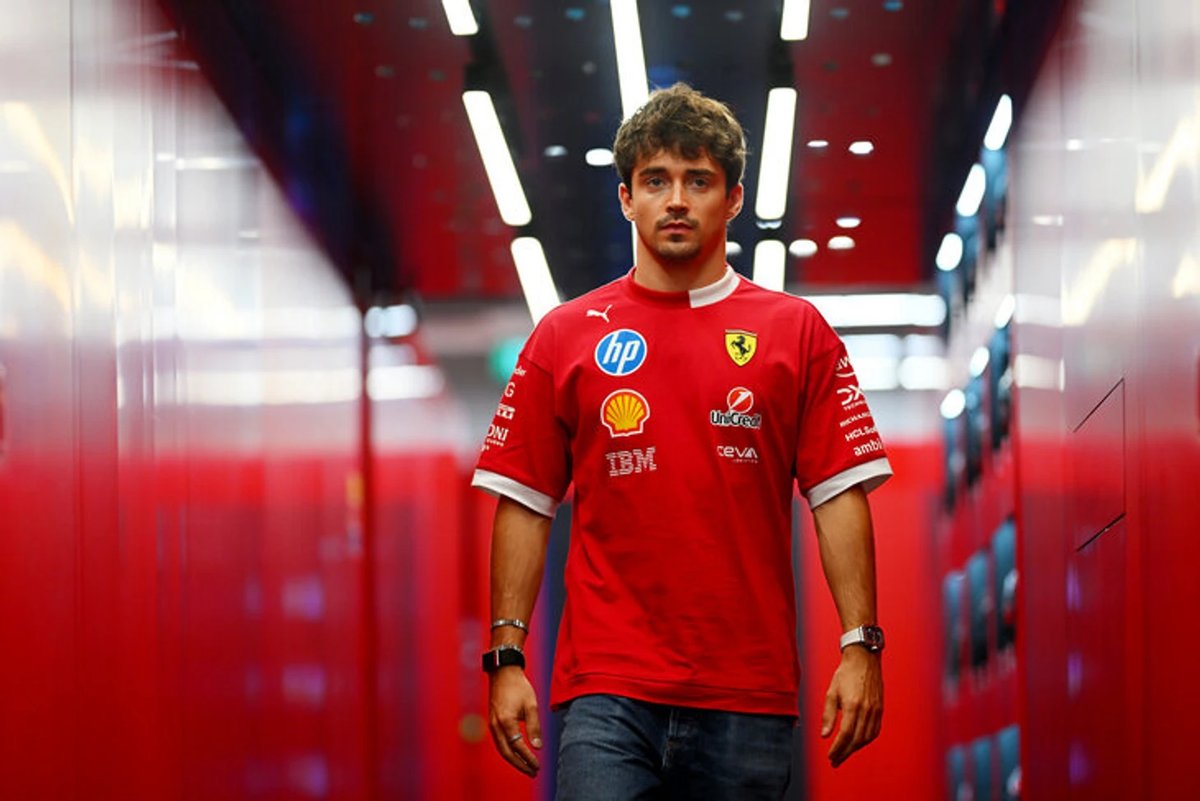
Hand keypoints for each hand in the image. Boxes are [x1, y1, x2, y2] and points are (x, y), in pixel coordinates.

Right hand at [488, 667, 542, 775]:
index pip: (518, 746)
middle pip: (507, 753)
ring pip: (502, 749)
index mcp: (506, 721)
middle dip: (520, 764)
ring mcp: (492, 724)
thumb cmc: (518, 686)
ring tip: (527, 767)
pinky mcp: (493, 722)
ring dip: (514, 760)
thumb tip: (537, 746)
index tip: (537, 765)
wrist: (503, 673)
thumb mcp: (531, 705)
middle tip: (533, 772)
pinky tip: (518, 754)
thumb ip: (534, 726)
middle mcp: (496, 725)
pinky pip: (500, 742)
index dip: (528, 758)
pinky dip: (509, 751)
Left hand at [820, 647, 882, 767]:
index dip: (838, 748)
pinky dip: (866, 740)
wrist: (863, 659)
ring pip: (867, 737)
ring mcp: (875, 709)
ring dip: (856, 749)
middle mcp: (866, 709)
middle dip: (845, 753)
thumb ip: (828, 715)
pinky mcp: (880, 708)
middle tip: (835, 760)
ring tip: (844, 753)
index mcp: (853, 705)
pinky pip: (875, 730)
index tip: (831, 756)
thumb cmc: (845, 674)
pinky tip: (858, 743)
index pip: (846, 734)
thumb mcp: (831, 692)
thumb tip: (825, 735)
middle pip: (857, 739)